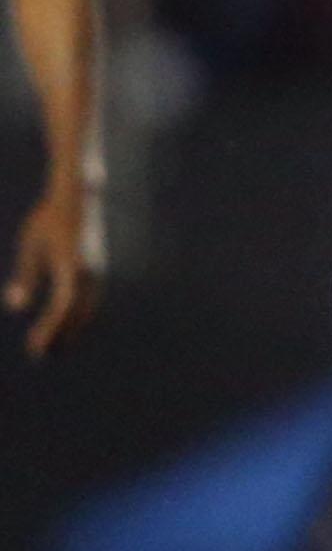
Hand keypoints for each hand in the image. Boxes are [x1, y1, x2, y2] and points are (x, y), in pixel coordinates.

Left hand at [7, 177, 103, 356]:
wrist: (80, 196)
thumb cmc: (49, 218)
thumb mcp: (30, 245)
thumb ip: (25, 276)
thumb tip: (15, 307)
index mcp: (71, 266)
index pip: (61, 307)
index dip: (49, 330)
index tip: (34, 348)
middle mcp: (89, 272)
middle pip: (76, 314)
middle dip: (59, 336)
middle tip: (39, 354)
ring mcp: (97, 272)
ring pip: (85, 310)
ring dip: (69, 329)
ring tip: (52, 346)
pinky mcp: (97, 270)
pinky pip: (88, 300)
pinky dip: (76, 316)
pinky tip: (63, 322)